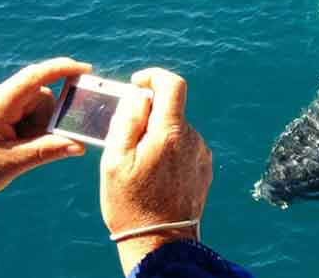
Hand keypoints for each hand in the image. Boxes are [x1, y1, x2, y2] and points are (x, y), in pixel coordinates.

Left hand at [0, 57, 91, 208]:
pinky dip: (26, 129)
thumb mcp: (11, 165)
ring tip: (17, 152)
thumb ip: (47, 151)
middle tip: (33, 148)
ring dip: (35, 129)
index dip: (62, 70)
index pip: (34, 77)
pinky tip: (14, 147)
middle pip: (40, 97)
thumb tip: (80, 145)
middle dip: (46, 122)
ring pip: (33, 106)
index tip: (87, 69)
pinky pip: (21, 112)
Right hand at [100, 68, 211, 274]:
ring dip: (157, 137)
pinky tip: (154, 175)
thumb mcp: (115, 160)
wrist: (161, 242)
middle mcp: (192, 139)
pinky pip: (184, 147)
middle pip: (170, 110)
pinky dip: (168, 151)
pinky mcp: (204, 169)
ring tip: (138, 165)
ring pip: (176, 130)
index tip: (137, 83)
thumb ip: (128, 120)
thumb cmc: (131, 203)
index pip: (173, 84)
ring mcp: (201, 154)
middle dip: (148, 115)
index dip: (154, 76)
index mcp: (170, 133)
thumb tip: (140, 95)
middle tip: (125, 138)